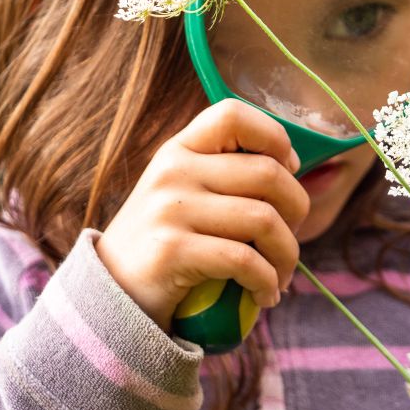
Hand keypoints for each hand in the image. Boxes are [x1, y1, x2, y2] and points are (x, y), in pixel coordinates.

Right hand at [95, 99, 308, 331]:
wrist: (111, 293)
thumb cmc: (165, 242)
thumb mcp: (183, 193)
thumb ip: (224, 174)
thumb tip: (293, 167)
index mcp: (179, 149)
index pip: (232, 114)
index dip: (274, 137)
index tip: (287, 171)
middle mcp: (173, 171)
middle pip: (268, 173)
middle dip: (297, 211)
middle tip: (288, 240)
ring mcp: (170, 209)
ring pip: (264, 219)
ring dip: (287, 256)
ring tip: (281, 276)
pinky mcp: (171, 251)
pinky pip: (244, 260)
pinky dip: (267, 282)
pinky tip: (264, 295)